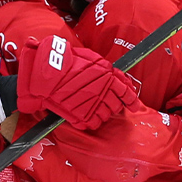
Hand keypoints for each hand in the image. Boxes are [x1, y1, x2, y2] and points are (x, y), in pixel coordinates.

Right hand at [17, 35, 138, 129]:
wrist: (47, 75)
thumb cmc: (66, 63)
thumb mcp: (90, 58)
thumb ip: (105, 68)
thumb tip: (116, 75)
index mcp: (107, 76)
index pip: (126, 92)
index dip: (132, 100)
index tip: (135, 106)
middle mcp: (103, 91)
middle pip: (116, 106)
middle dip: (113, 105)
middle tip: (104, 102)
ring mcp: (93, 105)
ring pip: (106, 116)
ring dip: (102, 113)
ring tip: (91, 107)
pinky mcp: (82, 116)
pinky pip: (94, 123)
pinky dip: (91, 121)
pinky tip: (85, 115)